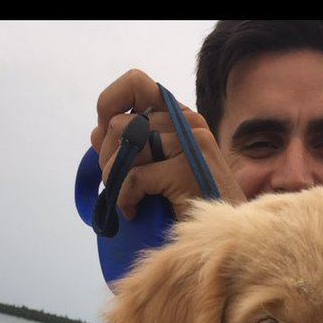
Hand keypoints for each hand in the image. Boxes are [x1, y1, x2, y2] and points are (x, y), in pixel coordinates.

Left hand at [90, 69, 245, 220]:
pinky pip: (132, 177)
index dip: (110, 103)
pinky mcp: (187, 169)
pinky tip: (134, 211)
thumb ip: (131, 147)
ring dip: (115, 180)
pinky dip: (124, 199)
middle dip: (107, 158)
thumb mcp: (159, 170)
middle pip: (119, 123)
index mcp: (182, 117)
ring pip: (124, 148)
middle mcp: (189, 122)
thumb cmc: (192, 207)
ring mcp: (191, 143)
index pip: (136, 83)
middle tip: (119, 184)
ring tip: (129, 200)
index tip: (105, 135)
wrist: (226, 238)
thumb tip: (96, 132)